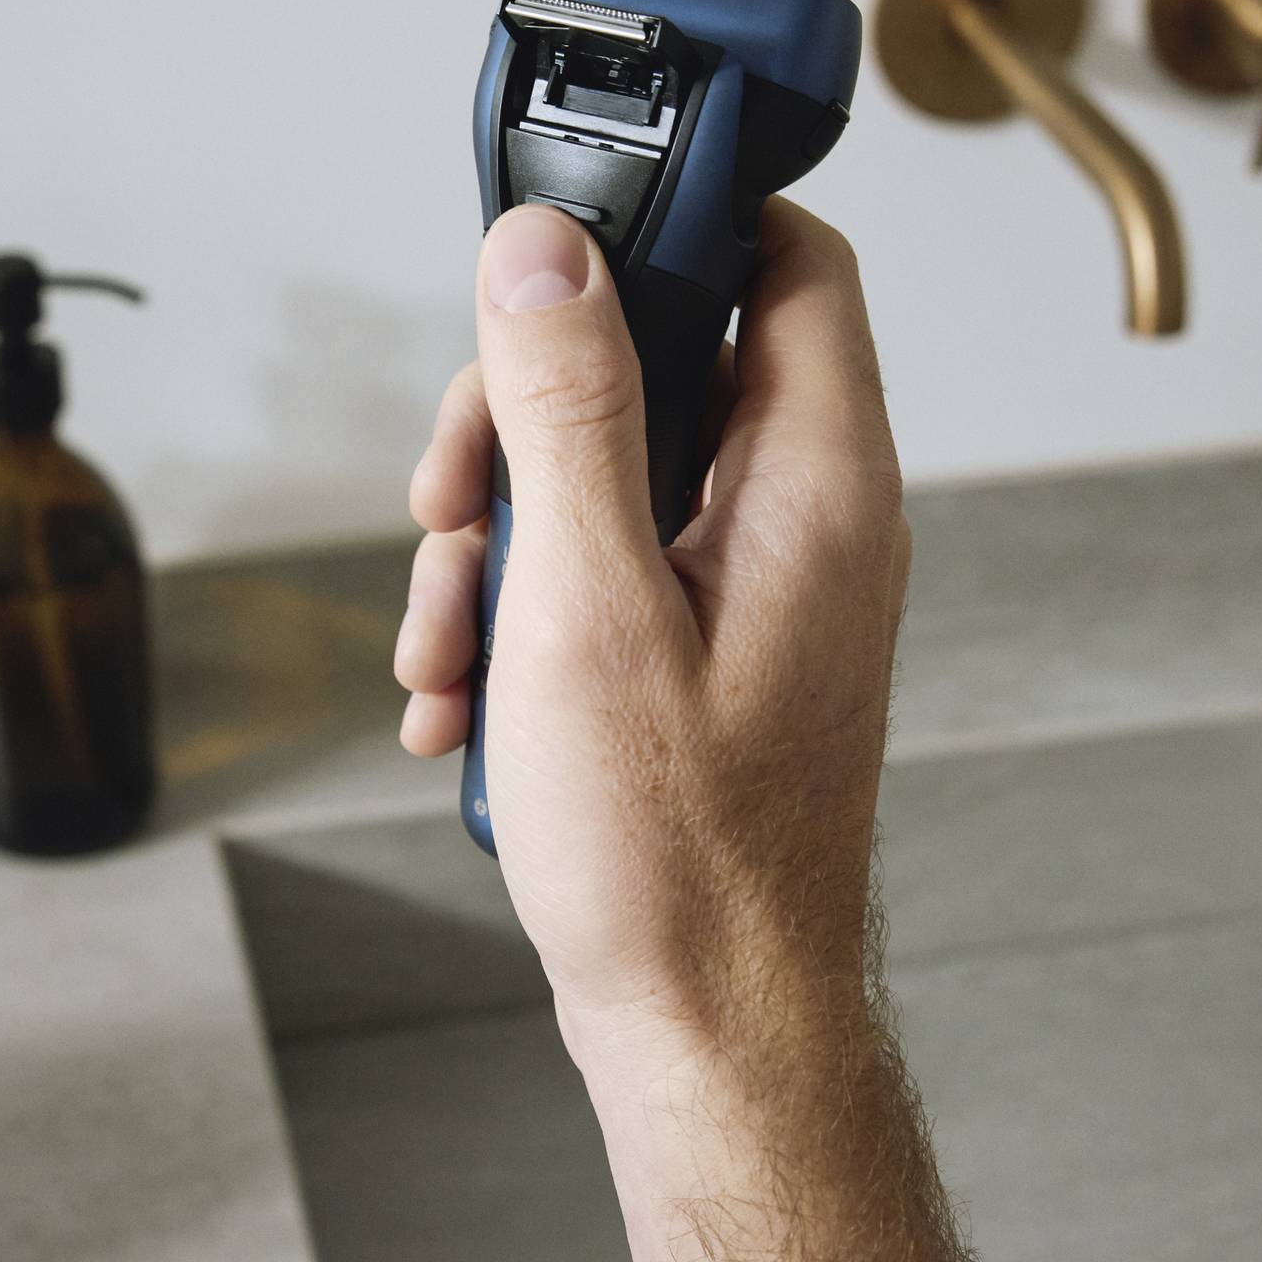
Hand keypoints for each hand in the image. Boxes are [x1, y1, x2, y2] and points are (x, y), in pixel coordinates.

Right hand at [396, 199, 909, 1092]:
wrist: (709, 1035)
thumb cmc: (674, 856)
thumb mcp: (583, 602)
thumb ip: (566, 407)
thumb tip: (543, 249)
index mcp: (816, 483)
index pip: (786, 258)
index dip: (673, 226)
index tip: (547, 266)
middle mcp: (809, 525)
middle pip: (663, 369)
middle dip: (521, 425)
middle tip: (446, 506)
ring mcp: (763, 597)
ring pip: (615, 482)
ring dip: (499, 543)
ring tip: (444, 651)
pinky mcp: (714, 661)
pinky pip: (610, 579)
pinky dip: (525, 618)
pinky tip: (467, 703)